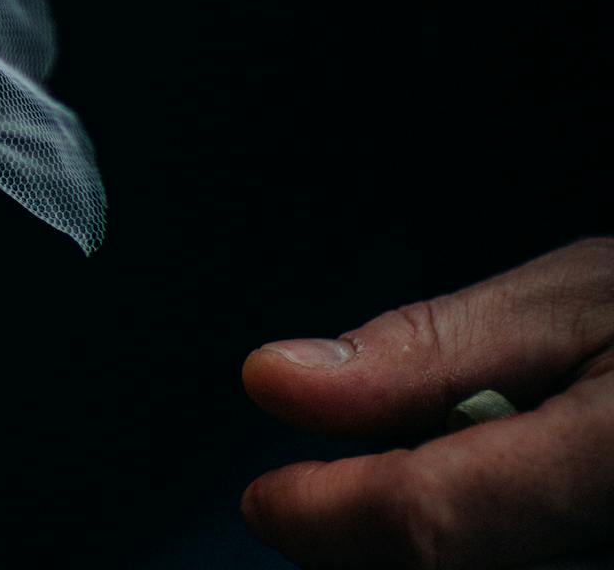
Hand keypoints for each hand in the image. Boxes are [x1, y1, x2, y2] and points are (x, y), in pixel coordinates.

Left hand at [241, 237, 613, 567]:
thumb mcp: (576, 303)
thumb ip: (429, 354)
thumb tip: (276, 380)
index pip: (437, 521)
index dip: (328, 516)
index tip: (270, 500)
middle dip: (378, 543)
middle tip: (345, 496)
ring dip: (441, 554)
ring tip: (461, 481)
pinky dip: (498, 558)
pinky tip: (509, 522)